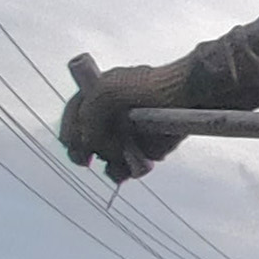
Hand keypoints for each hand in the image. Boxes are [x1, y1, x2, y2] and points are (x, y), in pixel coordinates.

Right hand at [57, 57, 189, 182]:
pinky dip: (125, 171)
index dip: (70, 133)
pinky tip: (132, 169)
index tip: (73, 145)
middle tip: (86, 159)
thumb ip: (87, 119)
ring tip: (120, 161)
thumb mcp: (106, 94)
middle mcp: (111, 116)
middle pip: (86, 142)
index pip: (74, 118)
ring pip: (106, 157)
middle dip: (85, 152)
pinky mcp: (146, 148)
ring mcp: (128, 133)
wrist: (188, 96)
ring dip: (108, 164)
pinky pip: (128, 167)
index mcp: (98, 95)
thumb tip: (88, 146)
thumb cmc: (149, 87)